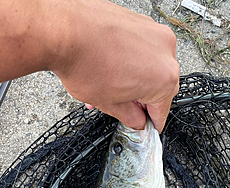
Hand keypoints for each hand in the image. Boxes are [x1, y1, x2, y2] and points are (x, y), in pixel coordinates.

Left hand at [48, 0, 178, 131]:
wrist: (64, 30)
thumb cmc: (85, 63)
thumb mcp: (109, 104)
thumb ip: (130, 117)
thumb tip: (137, 120)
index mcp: (164, 78)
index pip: (162, 109)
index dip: (153, 122)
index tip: (147, 125)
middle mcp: (165, 51)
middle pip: (160, 84)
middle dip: (143, 99)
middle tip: (128, 108)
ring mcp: (152, 31)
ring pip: (149, 64)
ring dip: (134, 79)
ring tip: (111, 88)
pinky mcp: (138, 20)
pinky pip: (140, 46)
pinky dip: (128, 60)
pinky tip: (110, 69)